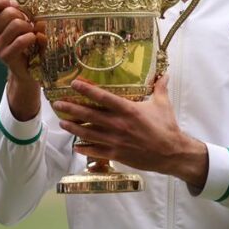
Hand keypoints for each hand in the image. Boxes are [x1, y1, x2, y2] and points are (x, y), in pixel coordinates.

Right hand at [0, 0, 40, 119]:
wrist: (28, 66)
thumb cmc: (25, 38)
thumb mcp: (21, 19)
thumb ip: (19, 7)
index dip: (2, 0)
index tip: (15, 4)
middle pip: (9, 12)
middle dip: (24, 15)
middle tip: (28, 23)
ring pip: (17, 24)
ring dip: (30, 27)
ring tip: (31, 32)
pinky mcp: (5, 56)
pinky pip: (21, 40)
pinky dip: (32, 37)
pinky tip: (34, 40)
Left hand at [53, 76, 207, 189]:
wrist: (171, 153)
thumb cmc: (167, 127)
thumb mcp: (163, 104)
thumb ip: (160, 87)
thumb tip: (164, 74)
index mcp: (128, 110)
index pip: (103, 97)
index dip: (87, 90)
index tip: (74, 84)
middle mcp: (118, 124)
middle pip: (89, 115)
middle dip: (71, 109)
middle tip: (57, 104)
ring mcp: (115, 141)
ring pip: (88, 133)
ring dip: (73, 128)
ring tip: (62, 123)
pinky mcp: (116, 154)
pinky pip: (95, 151)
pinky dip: (84, 149)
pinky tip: (76, 146)